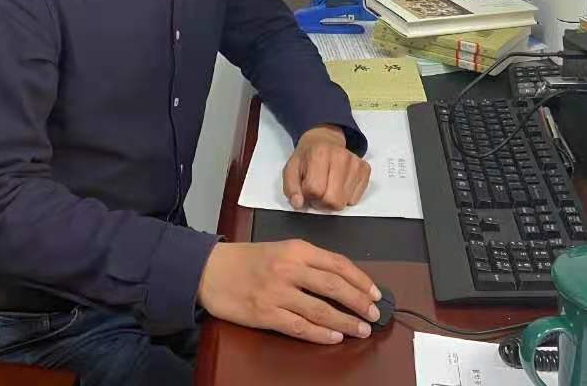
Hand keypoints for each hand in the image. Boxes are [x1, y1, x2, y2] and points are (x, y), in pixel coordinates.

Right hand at [198, 239, 381, 343]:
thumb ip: (308, 262)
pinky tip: (334, 338)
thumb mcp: (281, 249)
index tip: (375, 293)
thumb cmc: (247, 260)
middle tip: (374, 315)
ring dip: (345, 322)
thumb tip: (342, 281)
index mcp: (296, 249)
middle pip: (335, 287)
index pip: (338, 263)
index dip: (360, 280)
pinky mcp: (266, 314)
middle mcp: (289, 268)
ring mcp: (278, 292)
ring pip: (321, 310)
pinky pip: (300, 327)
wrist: (210, 270)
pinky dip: (321, 334)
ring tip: (361, 330)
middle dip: (359, 303)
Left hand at [282, 124, 370, 210]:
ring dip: (334, 200)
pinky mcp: (365, 169)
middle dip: (322, 202)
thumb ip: (291, 188)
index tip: (307, 189)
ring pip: (345, 201)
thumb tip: (299, 203)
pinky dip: (346, 197)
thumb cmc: (307, 157)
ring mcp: (355, 163)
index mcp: (319, 154)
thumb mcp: (291, 169)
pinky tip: (339, 185)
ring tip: (328, 187)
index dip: (308, 195)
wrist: (323, 141)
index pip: (315, 190)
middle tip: (318, 192)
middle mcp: (340, 157)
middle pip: (333, 200)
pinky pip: (355, 199)